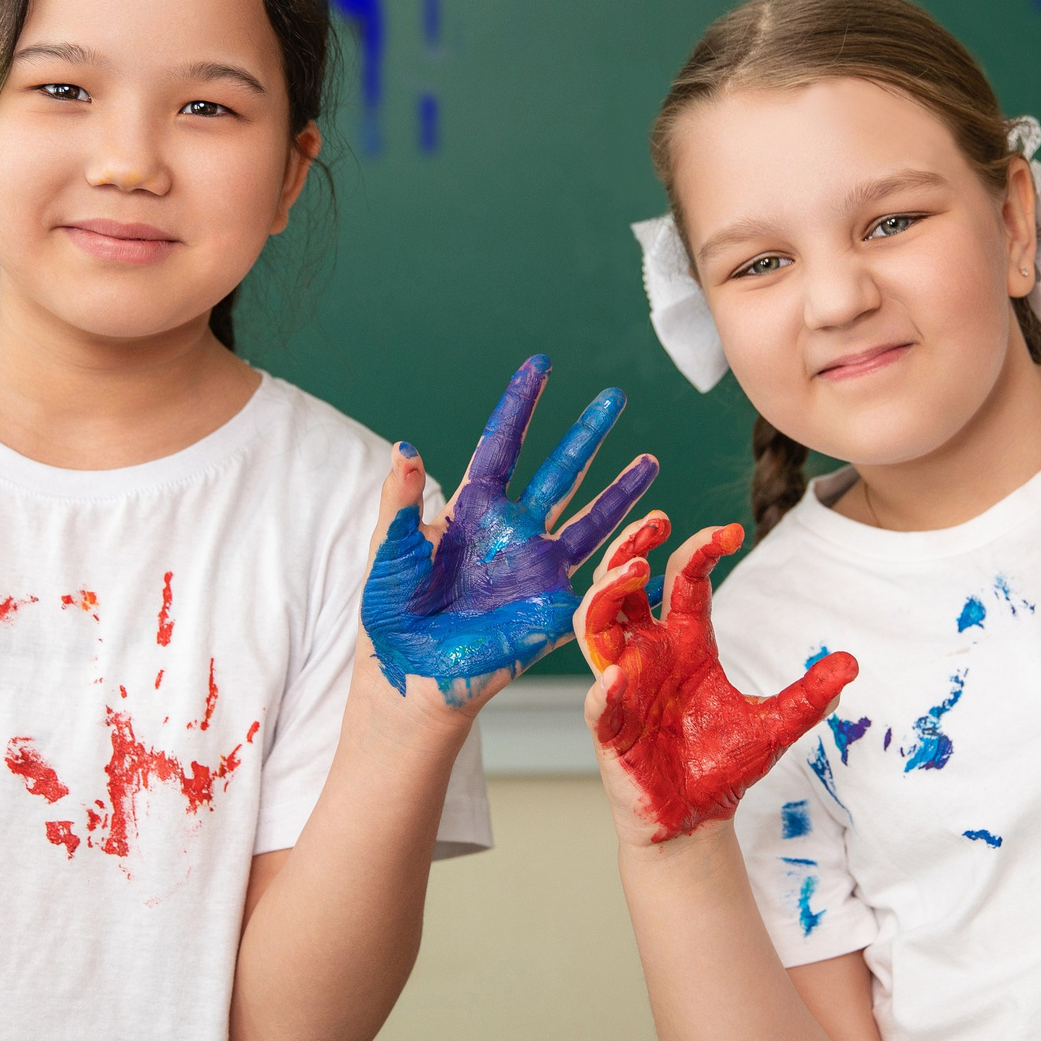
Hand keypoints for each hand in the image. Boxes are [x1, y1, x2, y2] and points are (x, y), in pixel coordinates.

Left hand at [363, 355, 658, 706]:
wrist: (407, 676)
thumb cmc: (391, 613)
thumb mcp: (388, 549)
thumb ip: (399, 500)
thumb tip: (405, 446)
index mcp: (472, 509)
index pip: (502, 445)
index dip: (521, 406)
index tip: (540, 365)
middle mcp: (512, 531)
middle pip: (558, 472)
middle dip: (587, 435)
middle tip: (615, 396)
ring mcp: (536, 568)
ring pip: (589, 520)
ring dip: (621, 492)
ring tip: (650, 459)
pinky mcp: (552, 608)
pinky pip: (595, 583)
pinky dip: (624, 564)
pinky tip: (652, 545)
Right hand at [578, 513, 858, 843]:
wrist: (695, 820)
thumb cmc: (724, 765)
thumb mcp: (775, 726)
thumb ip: (809, 696)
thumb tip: (850, 663)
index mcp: (686, 643)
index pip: (684, 580)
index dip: (700, 549)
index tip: (729, 532)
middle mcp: (648, 654)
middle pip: (622, 585)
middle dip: (631, 547)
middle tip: (655, 523)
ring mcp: (624, 688)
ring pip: (595, 625)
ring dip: (605, 595)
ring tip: (629, 572)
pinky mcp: (610, 731)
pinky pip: (598, 702)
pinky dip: (604, 687)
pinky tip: (619, 676)